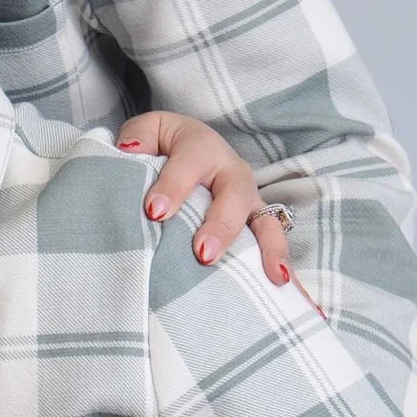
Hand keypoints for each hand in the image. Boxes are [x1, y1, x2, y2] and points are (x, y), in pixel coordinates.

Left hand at [115, 111, 291, 289]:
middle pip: (234, 198)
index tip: (155, 212)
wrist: (192, 148)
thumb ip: (138, 135)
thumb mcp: (150, 129)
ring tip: (271, 276)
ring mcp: (249, 201)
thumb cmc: (166, 144)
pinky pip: (274, 245)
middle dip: (221, 226)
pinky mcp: (257, 224)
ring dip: (267, 249)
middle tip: (203, 254)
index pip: (188, 165)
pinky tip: (286, 287)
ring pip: (266, 222)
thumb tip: (130, 150)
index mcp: (203, 148)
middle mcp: (232, 174)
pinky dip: (281, 264)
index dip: (173, 187)